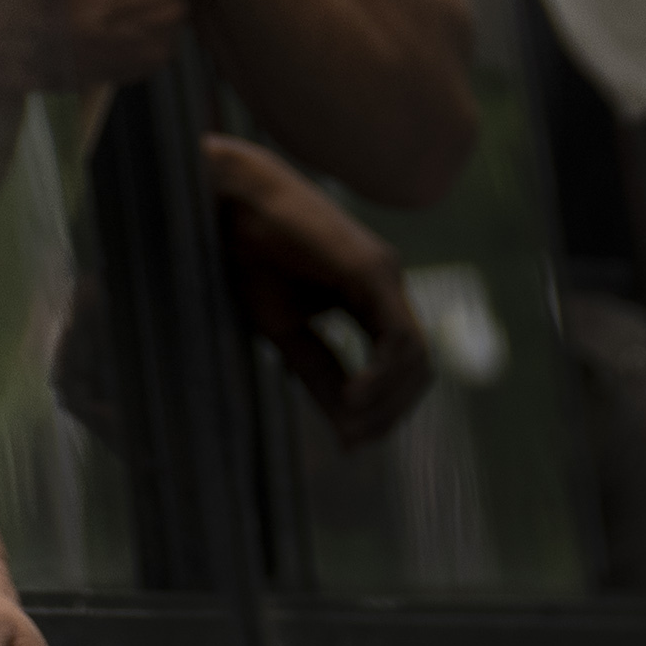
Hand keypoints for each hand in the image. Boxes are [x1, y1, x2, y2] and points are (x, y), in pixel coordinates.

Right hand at [202, 132, 434, 446]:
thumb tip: (347, 431)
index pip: (399, 367)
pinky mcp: (372, 271)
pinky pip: (398, 338)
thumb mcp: (286, 330)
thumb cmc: (249, 256)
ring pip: (414, 358)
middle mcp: (387, 286)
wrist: (229, 202)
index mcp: (370, 299)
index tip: (350, 444)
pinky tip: (354, 396)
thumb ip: (319, 374)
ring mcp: (384, 275)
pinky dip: (382, 375)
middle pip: (416, 368)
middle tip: (352, 441)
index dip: (382, 412)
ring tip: (349, 419)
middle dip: (390, 412)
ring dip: (387, 401)